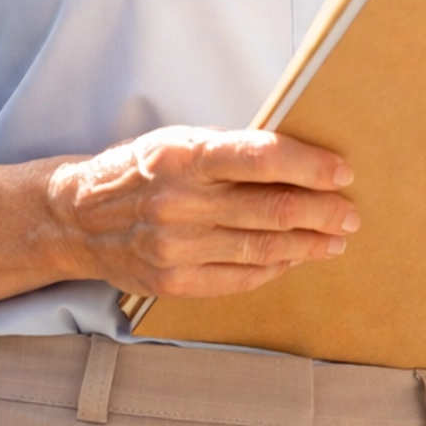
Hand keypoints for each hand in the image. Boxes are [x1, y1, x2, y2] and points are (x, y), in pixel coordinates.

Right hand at [47, 126, 359, 298]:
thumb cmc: (137, 171)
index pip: (262, 157)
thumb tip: (298, 160)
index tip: (342, 172)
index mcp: (184, 156)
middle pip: (273, 209)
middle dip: (323, 211)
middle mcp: (180, 202)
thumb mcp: (176, 143)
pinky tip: (295, 258)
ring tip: (335, 238)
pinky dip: (276, 268)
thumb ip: (229, 153)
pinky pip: (242, 278)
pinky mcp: (175, 282)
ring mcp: (177, 248)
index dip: (311, 166)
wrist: (75, 218)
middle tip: (350, 212)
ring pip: (265, 248)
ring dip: (310, 244)